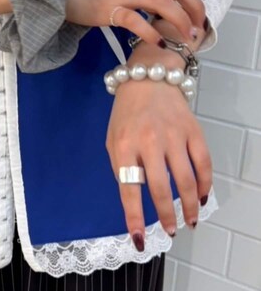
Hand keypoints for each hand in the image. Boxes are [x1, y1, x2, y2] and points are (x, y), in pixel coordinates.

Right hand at [62, 0, 205, 46]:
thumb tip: (163, 3)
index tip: (197, 16)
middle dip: (193, 8)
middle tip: (197, 29)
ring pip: (162, 2)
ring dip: (179, 22)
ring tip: (184, 39)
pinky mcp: (108, 9)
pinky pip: (136, 21)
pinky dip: (151, 33)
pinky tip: (158, 43)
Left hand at [104, 66, 212, 251]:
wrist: (147, 78)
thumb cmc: (126, 113)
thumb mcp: (113, 138)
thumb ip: (121, 165)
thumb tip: (135, 195)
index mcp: (124, 145)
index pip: (128, 188)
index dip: (133, 217)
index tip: (138, 239)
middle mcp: (149, 141)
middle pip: (160, 188)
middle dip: (166, 216)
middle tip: (170, 230)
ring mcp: (173, 135)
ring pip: (185, 180)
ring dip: (189, 206)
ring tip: (189, 220)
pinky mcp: (192, 130)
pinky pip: (204, 163)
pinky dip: (205, 184)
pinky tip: (202, 197)